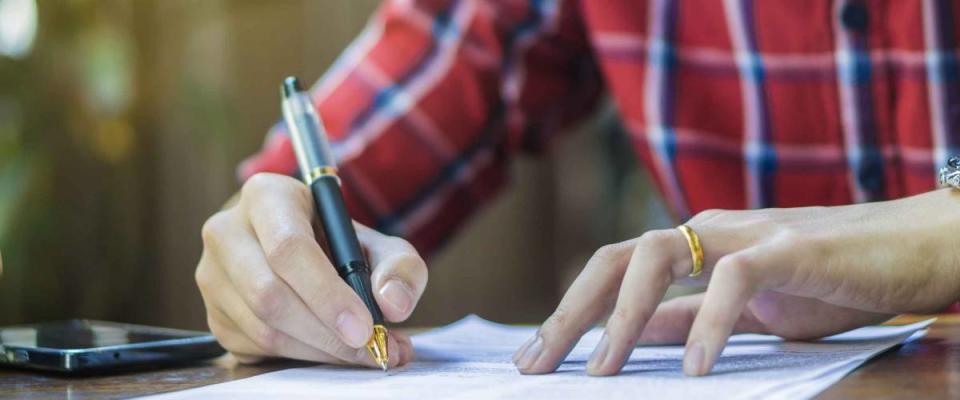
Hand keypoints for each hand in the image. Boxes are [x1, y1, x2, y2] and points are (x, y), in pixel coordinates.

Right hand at [196, 173, 426, 367]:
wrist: (303, 252)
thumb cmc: (342, 244)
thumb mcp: (380, 243)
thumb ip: (399, 267)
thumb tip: (393, 304)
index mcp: (265, 196)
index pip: (288, 249)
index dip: (327, 293)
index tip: (365, 327)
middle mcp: (226, 232)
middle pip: (268, 294)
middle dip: (326, 331)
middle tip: (372, 348)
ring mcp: (212, 276)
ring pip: (262, 328)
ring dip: (319, 350)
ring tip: (364, 351)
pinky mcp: (214, 314)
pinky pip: (256, 347)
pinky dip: (302, 357)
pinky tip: (332, 349)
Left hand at [514, 189, 959, 375]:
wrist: (913, 247)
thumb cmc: (828, 279)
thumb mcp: (744, 309)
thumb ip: (689, 316)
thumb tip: (635, 338)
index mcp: (693, 246)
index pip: (612, 272)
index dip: (569, 311)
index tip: (533, 357)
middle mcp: (708, 232)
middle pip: (616, 258)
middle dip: (571, 312)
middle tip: (537, 364)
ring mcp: (747, 234)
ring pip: (658, 255)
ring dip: (623, 316)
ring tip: (602, 371)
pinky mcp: (792, 248)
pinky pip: (734, 278)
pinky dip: (710, 322)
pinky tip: (698, 369)